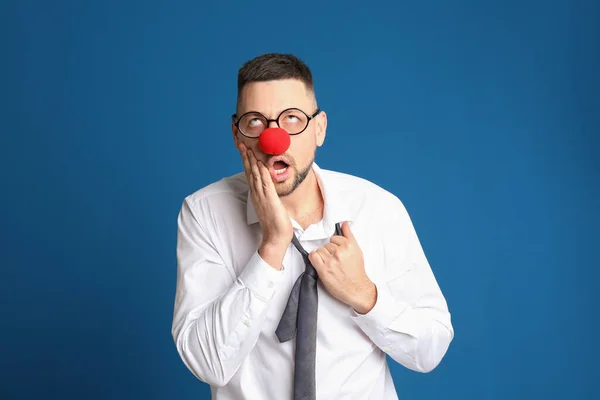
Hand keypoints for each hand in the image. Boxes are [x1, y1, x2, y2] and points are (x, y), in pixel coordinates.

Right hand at [239, 143, 292, 267]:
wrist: (275, 237)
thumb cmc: (276, 223)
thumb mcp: (272, 206)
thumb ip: (270, 196)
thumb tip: (272, 189)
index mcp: (257, 194)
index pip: (250, 174)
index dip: (247, 161)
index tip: (244, 150)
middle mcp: (257, 194)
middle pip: (249, 171)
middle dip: (245, 157)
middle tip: (241, 144)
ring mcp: (262, 196)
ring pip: (254, 175)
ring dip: (251, 160)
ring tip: (247, 148)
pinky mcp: (269, 200)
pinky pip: (265, 183)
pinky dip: (262, 172)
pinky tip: (260, 163)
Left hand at [309, 221, 376, 313]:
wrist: (357, 288)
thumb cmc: (356, 271)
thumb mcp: (357, 250)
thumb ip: (349, 235)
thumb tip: (344, 223)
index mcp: (349, 246)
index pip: (334, 238)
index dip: (335, 246)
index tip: (338, 252)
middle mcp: (340, 252)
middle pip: (326, 244)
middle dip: (329, 251)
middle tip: (335, 260)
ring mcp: (331, 261)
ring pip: (319, 250)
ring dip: (322, 256)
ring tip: (330, 263)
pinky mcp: (323, 269)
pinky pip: (313, 256)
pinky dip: (314, 258)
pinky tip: (320, 263)